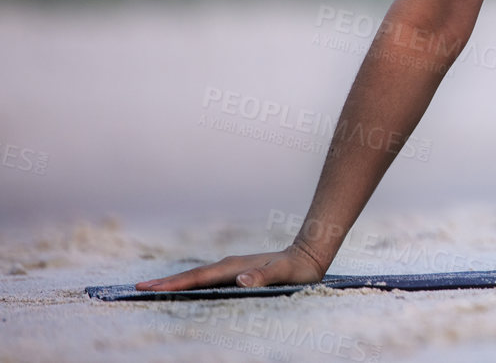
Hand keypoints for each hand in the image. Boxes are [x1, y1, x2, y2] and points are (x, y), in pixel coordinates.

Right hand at [133, 242, 327, 291]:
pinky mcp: (233, 272)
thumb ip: (264, 277)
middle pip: (190, 275)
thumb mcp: (284, 274)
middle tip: (137, 289)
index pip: (199, 278)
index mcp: (234, 267)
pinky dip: (188, 284)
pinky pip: (205, 279)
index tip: (150, 288)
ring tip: (150, 289)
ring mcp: (229, 268)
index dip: (175, 284)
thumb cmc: (297, 269)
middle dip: (164, 283)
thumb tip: (240, 281)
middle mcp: (228, 266)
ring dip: (173, 283)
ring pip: (196, 277)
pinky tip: (181, 290)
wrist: (308, 255)